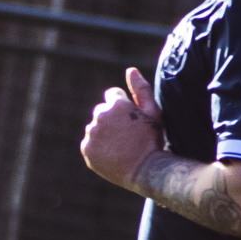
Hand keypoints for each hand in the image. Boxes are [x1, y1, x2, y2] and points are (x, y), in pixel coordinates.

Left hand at [80, 64, 164, 191]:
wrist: (145, 170)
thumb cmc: (152, 140)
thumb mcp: (153, 112)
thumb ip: (141, 89)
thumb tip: (130, 69)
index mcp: (116, 104)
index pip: (112, 95)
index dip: (122, 107)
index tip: (130, 119)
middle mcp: (100, 116)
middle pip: (102, 111)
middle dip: (111, 119)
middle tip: (126, 135)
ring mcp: (92, 133)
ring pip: (95, 128)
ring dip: (104, 133)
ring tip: (120, 146)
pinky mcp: (87, 149)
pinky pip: (90, 143)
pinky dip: (98, 147)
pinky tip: (112, 154)